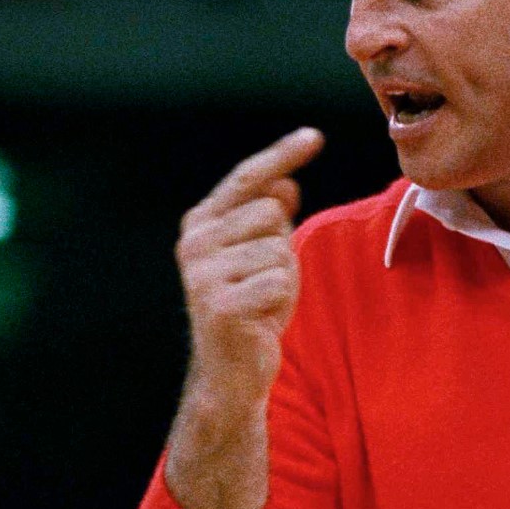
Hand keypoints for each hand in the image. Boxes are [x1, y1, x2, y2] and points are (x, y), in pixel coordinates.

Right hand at [176, 127, 323, 404]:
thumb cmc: (253, 307)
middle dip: (283, 246)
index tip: (314, 136)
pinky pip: (279, 281)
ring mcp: (203, 273)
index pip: (249, 178)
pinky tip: (261, 319)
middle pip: (272, 212)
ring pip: (279, 248)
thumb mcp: (265, 255)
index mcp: (201, 223)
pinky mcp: (220, 304)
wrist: (231, 372)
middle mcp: (195, 242)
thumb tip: (287, 182)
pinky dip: (282, 302)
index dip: (283, 155)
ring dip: (284, 277)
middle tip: (263, 282)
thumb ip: (271, 218)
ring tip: (261, 301)